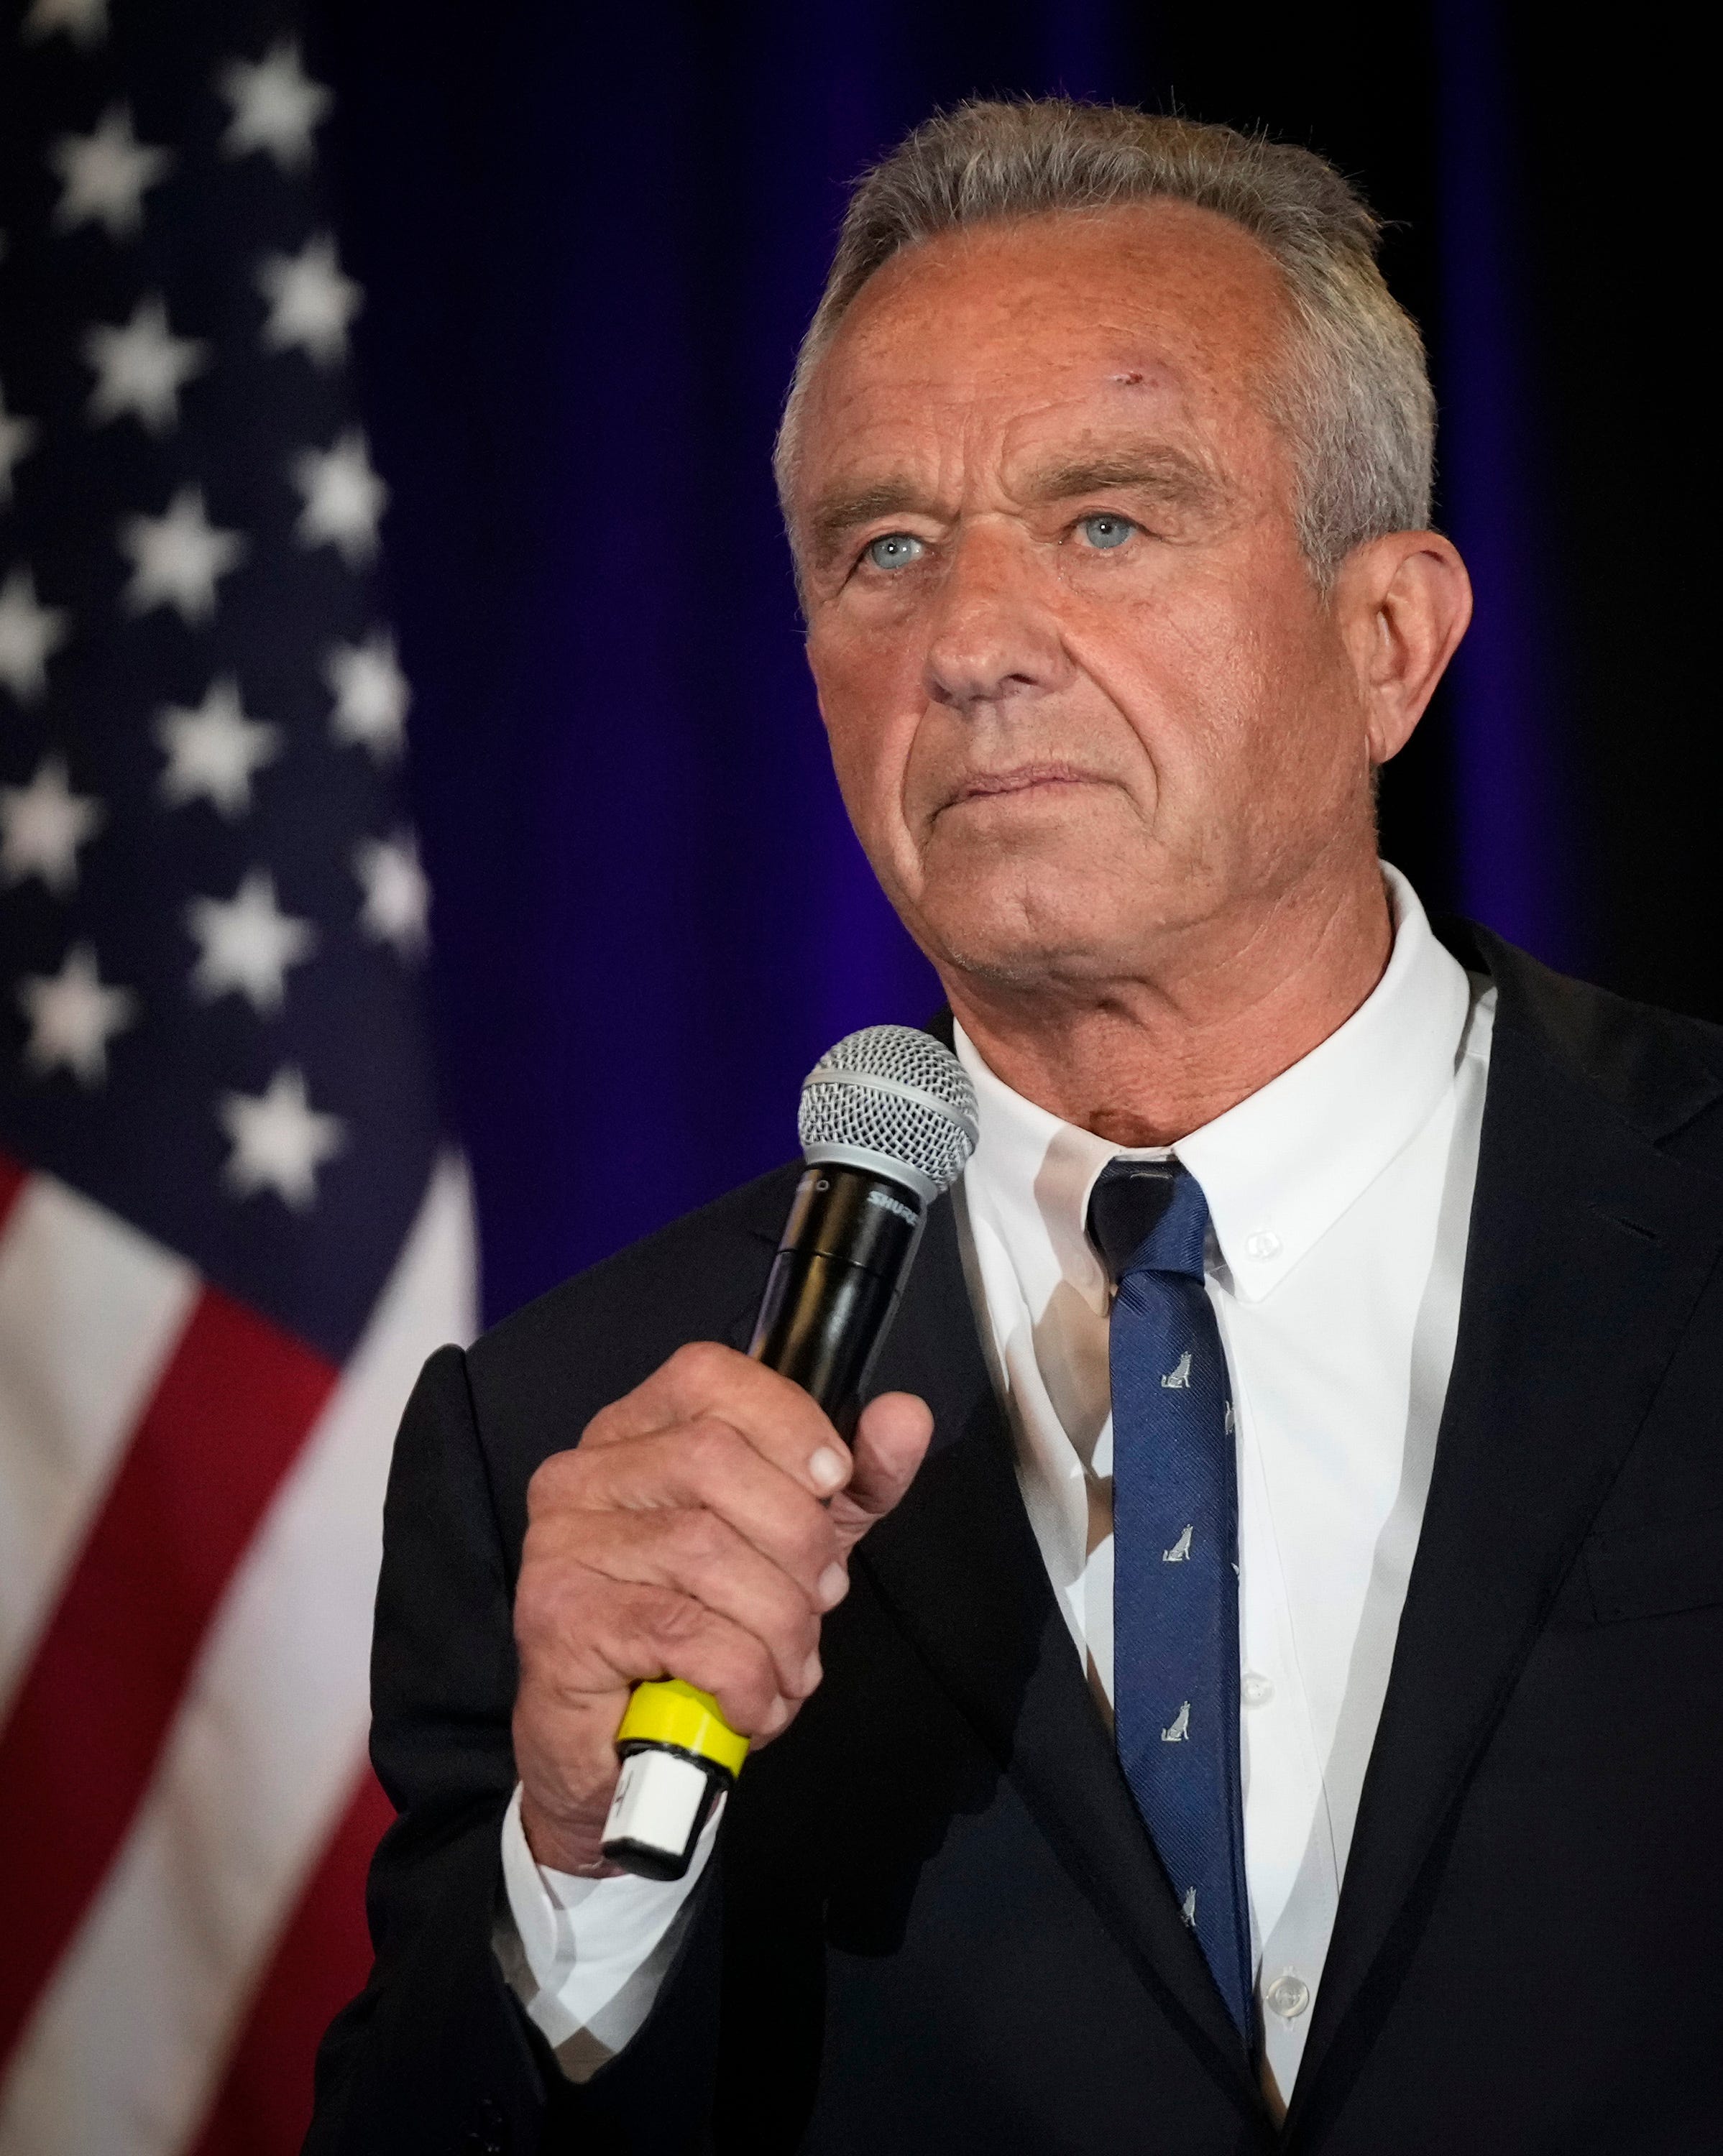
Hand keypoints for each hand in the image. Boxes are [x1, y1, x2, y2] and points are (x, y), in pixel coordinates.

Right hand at [512, 1341, 932, 1874]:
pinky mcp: (559, 1619)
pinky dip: (745, 1677)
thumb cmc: (701, 1639)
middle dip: (798, 1539)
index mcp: (636, 1433)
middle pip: (713, 1459)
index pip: (707, 1376)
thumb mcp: (795, 1548)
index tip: (834, 1483)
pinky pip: (684, 1632)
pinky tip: (751, 1702)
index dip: (786, 1421)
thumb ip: (854, 1483)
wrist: (619, 1758)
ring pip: (706, 1551)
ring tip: (790, 1666)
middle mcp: (583, 1473)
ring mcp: (560, 1543)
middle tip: (820, 1597)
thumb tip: (903, 1417)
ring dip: (780, 1624)